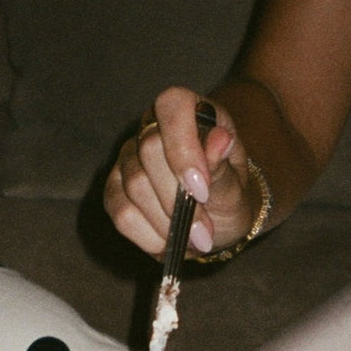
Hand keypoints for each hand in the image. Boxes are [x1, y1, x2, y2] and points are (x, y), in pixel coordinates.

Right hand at [103, 86, 254, 259]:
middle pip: (149, 150)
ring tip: (193, 239)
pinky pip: (122, 214)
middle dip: (178, 199)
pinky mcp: (115, 191)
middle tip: (204, 230)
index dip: (183, 148)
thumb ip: (223, 166)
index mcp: (188, 111)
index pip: (173, 107)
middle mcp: (152, 127)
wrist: (217, 219)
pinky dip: (149, 237)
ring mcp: (128, 159)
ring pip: (135, 186)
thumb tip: (220, 139)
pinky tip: (170, 242)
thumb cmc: (228, 194)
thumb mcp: (236, 185)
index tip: (202, 190)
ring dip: (168, 223)